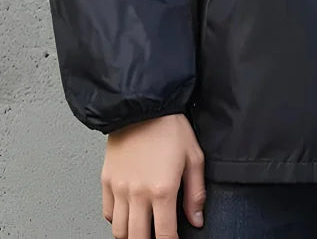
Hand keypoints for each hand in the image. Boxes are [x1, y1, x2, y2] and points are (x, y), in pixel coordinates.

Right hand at [100, 113, 205, 237]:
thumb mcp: (194, 157)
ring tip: (141, 230)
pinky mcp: (107, 180)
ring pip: (119, 230)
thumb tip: (196, 219)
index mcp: (162, 190)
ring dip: (131, 235)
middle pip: (138, 238)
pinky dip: (116, 220)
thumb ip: (196, 193)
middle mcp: (138, 193)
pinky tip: (127, 214)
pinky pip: (107, 212)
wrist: (143, 104)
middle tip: (156, 236)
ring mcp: (120, 188)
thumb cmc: (170, 126)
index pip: (165, 235)